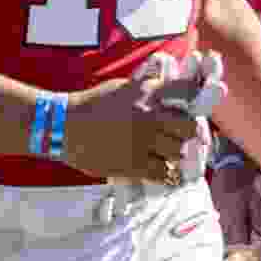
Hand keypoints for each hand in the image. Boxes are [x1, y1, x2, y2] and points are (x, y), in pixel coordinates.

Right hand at [60, 77, 201, 183]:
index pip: (187, 93)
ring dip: (175, 154)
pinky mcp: (134, 165)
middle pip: (189, 128)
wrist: (65, 126)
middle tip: (183, 136)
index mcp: (147, 95)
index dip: (195, 102)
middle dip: (188, 132)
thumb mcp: (122, 87)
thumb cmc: (93, 104)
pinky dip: (166, 173)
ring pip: (177, 153)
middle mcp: (149, 118)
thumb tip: (169, 87)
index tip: (194, 109)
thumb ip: (148, 88)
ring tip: (169, 154)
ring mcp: (143, 143)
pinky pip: (163, 173)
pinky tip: (161, 170)